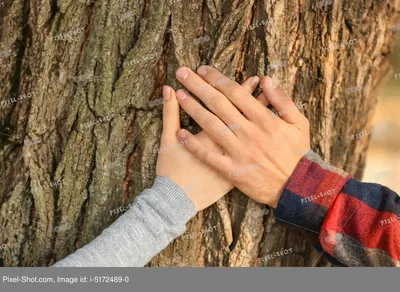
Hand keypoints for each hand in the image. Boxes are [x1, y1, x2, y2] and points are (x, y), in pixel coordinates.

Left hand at [174, 66, 309, 207]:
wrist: (295, 187)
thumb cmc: (297, 154)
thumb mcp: (299, 123)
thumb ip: (283, 100)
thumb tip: (267, 79)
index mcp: (264, 120)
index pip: (235, 93)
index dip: (217, 79)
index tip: (203, 70)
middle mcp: (249, 133)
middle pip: (218, 104)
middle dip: (198, 86)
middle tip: (183, 73)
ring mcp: (239, 152)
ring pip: (211, 126)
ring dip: (193, 109)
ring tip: (179, 94)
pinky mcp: (232, 171)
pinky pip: (209, 156)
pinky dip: (194, 145)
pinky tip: (180, 133)